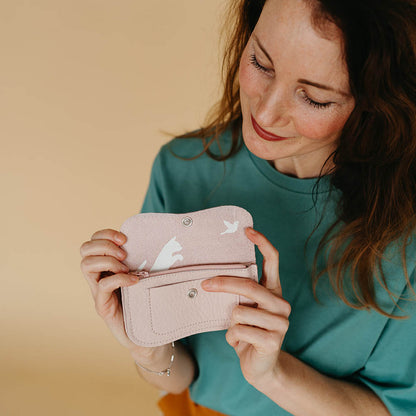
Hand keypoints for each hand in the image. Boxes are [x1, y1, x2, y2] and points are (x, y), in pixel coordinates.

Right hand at [79, 228, 170, 363]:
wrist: (147, 336)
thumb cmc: (148, 302)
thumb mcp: (146, 275)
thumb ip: (144, 260)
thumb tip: (163, 239)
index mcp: (106, 266)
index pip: (93, 241)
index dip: (105, 234)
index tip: (125, 238)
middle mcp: (98, 277)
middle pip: (84, 249)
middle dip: (104, 244)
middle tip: (124, 252)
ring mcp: (98, 292)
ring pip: (86, 265)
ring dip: (108, 260)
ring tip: (127, 267)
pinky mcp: (103, 306)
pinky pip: (103, 285)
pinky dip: (119, 279)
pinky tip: (135, 281)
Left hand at [201, 227, 290, 388]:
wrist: (261, 367)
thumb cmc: (247, 332)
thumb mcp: (244, 309)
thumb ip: (239, 294)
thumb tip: (209, 280)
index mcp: (273, 291)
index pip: (273, 261)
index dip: (262, 243)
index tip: (247, 230)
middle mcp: (281, 303)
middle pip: (248, 285)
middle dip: (223, 283)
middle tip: (204, 285)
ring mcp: (280, 322)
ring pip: (239, 311)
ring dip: (230, 323)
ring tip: (238, 331)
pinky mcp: (273, 340)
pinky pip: (239, 330)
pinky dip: (232, 338)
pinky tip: (240, 343)